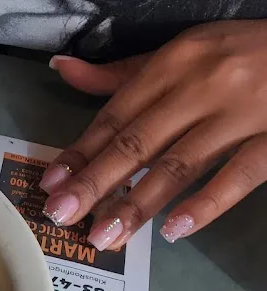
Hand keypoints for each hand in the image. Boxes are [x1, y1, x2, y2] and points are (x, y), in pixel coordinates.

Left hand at [41, 20, 266, 249]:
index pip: (116, 115)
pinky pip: (239, 175)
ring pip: (180, 163)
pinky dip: (207, 203)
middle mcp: (201, 87)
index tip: (49, 183)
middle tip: (60, 216)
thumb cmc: (244, 52)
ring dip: (138, 203)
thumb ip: (122, 72)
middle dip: (95, 182)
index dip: (81, 151)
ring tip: (105, 235)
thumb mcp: (183, 52)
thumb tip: (62, 69)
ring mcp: (241, 114)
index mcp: (173, 64)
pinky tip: (176, 230)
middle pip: (138, 141)